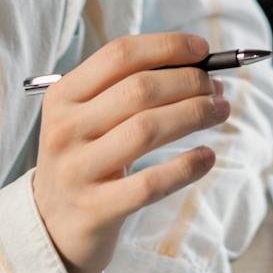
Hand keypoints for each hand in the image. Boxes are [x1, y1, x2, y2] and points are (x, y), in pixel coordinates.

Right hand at [31, 31, 229, 272]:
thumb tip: (198, 66)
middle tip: (216, 88)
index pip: (120, 55)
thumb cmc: (87, 157)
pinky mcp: (95, 209)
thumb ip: (131, 88)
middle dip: (189, 82)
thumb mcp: (91, 117)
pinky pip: (150, 183)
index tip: (203, 50)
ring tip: (220, 112)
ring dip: (194, 114)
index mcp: (63, 96)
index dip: (167, 47)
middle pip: (140, 90)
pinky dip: (186, 166)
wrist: (52, 225)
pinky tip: (207, 157)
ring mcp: (77, 170)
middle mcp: (65, 129)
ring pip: (147, 130)